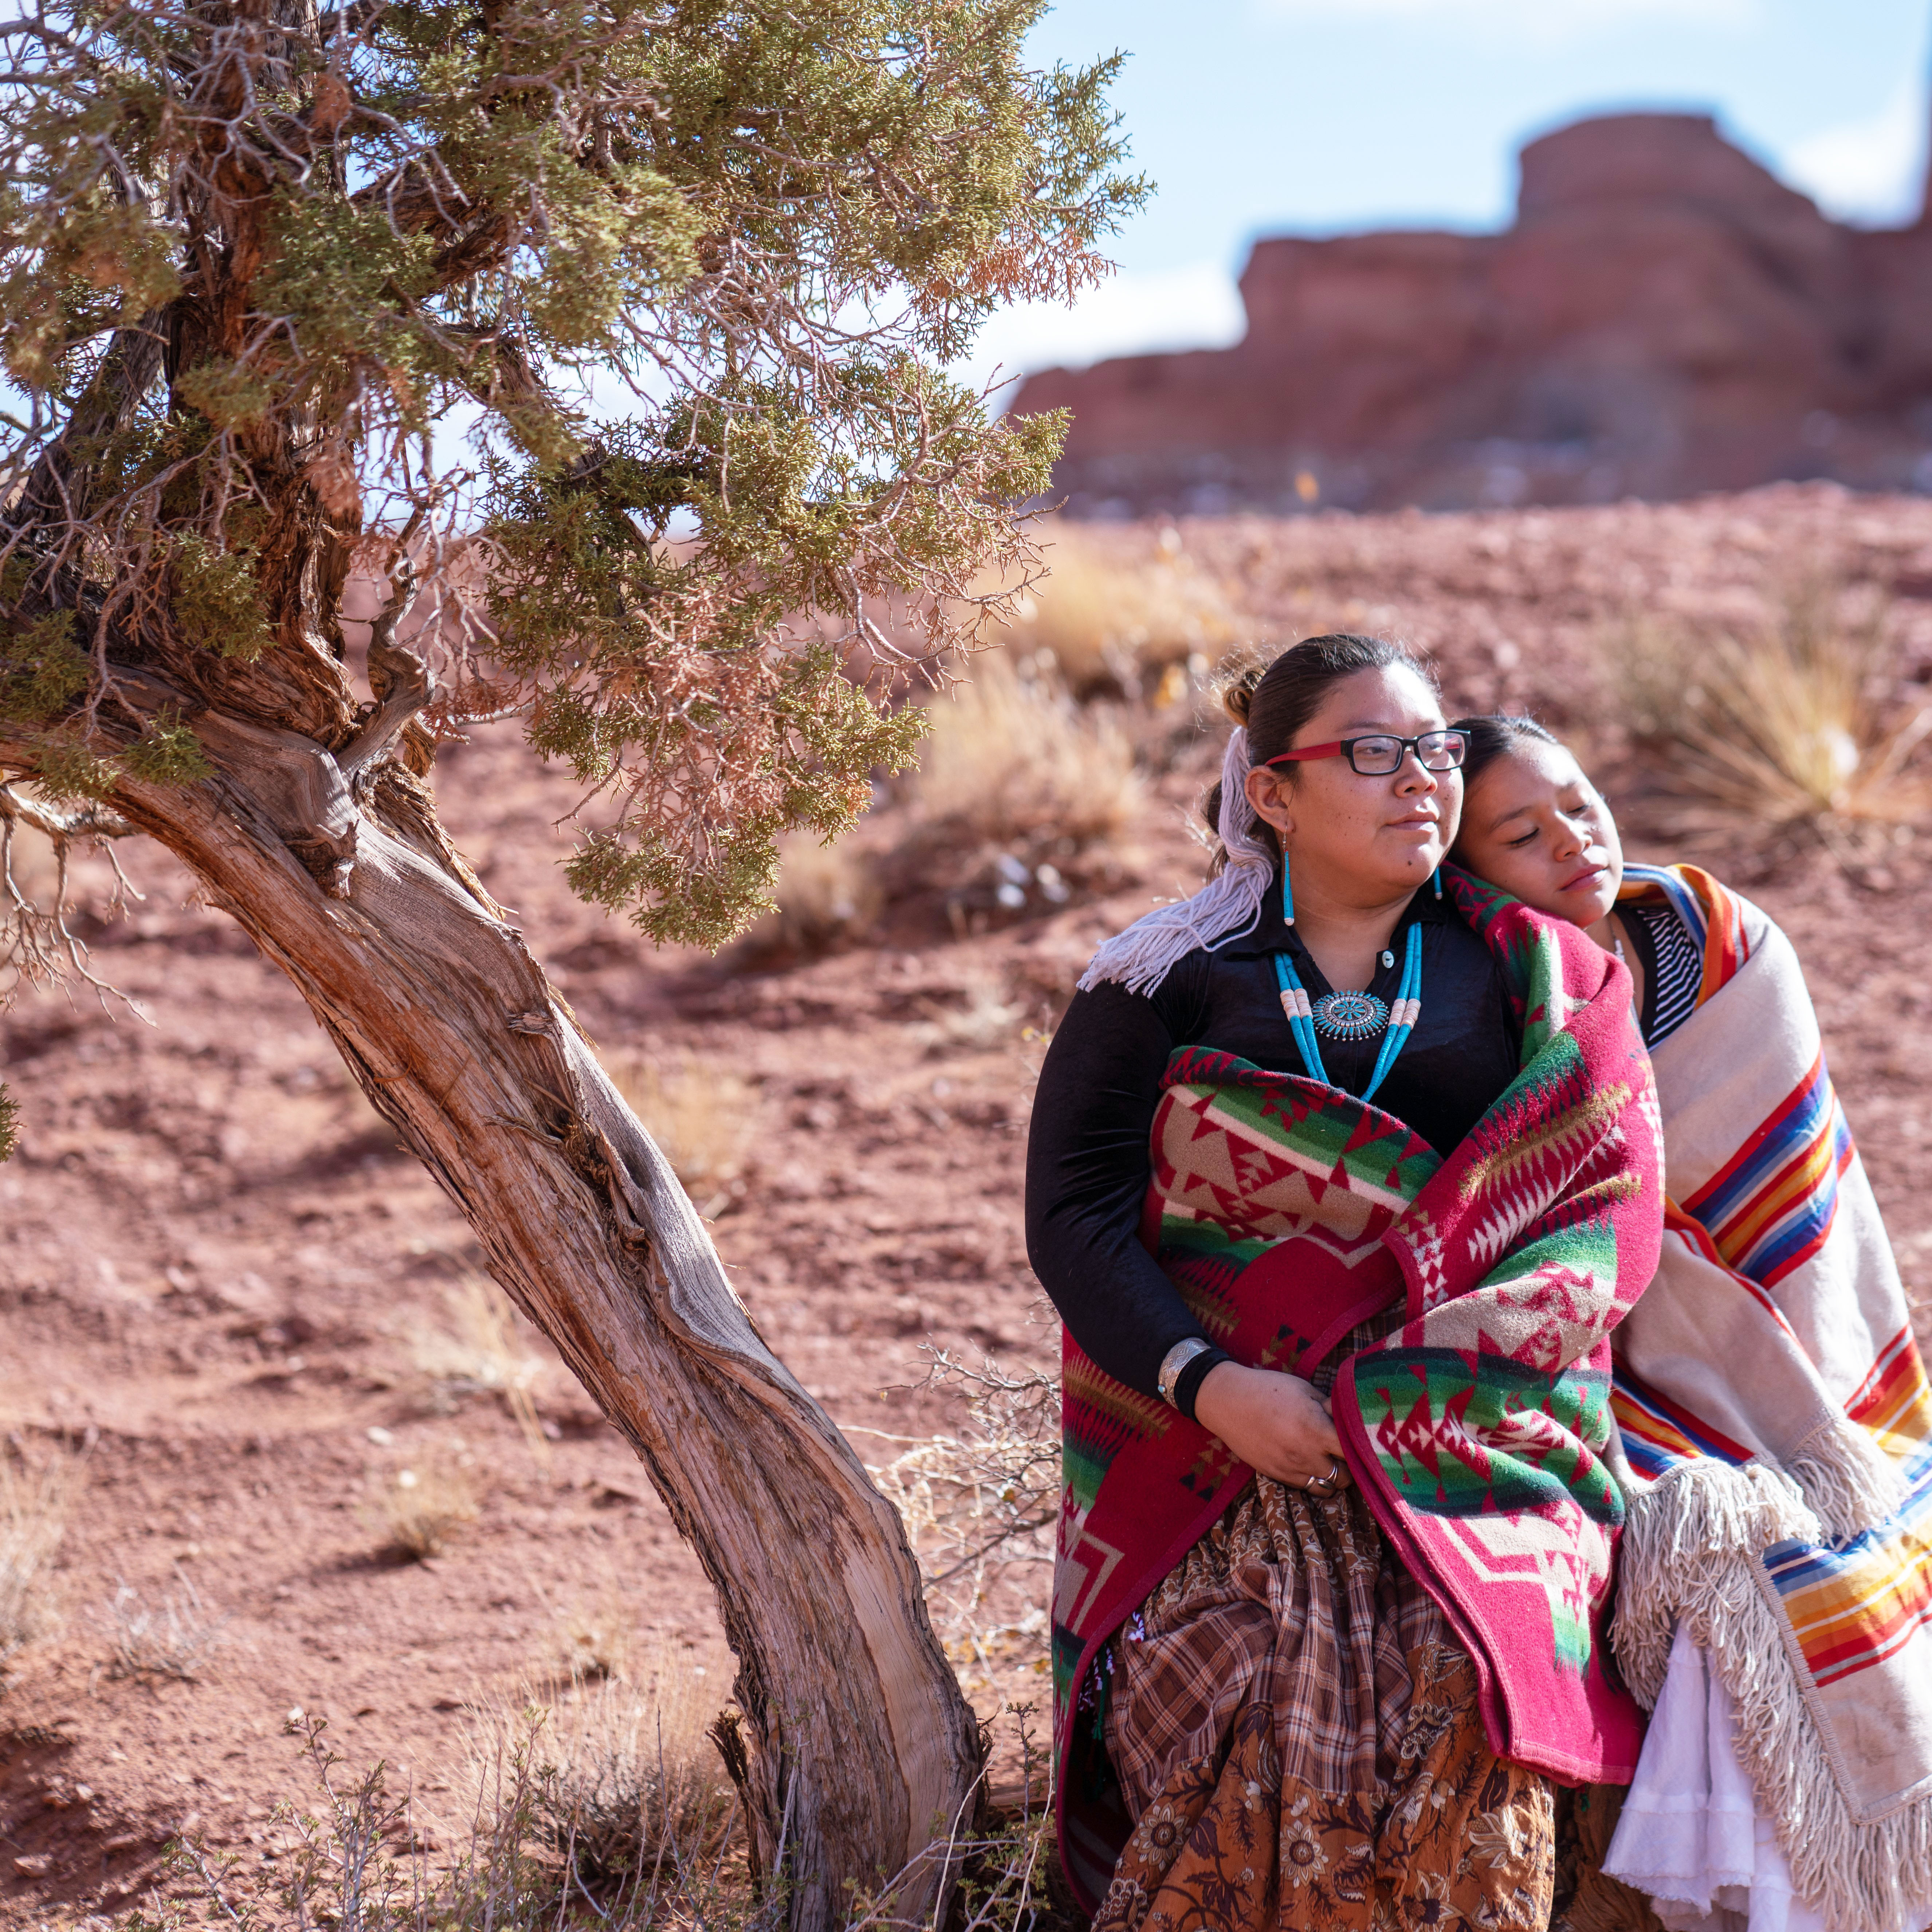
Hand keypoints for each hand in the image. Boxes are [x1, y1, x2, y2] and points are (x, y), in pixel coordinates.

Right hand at [1192, 1361, 1350, 1492]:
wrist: (1227, 1401)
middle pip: (1346, 1477)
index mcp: (1316, 1430)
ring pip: (1327, 1488)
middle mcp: (1305, 1455)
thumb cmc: (1269, 1388)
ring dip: (1332, 1477)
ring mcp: (1290, 1469)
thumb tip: (1353, 1418)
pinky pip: (1305, 1486)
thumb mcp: (1305, 1390)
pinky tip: (1306, 1459)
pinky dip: (1312, 1478)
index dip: (1365, 1450)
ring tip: (1328, 1459)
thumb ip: (1331, 1408)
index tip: (1366, 1442)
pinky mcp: (1276, 1475)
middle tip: (1346, 1450)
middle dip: (1351, 1466)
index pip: (1356, 1453)